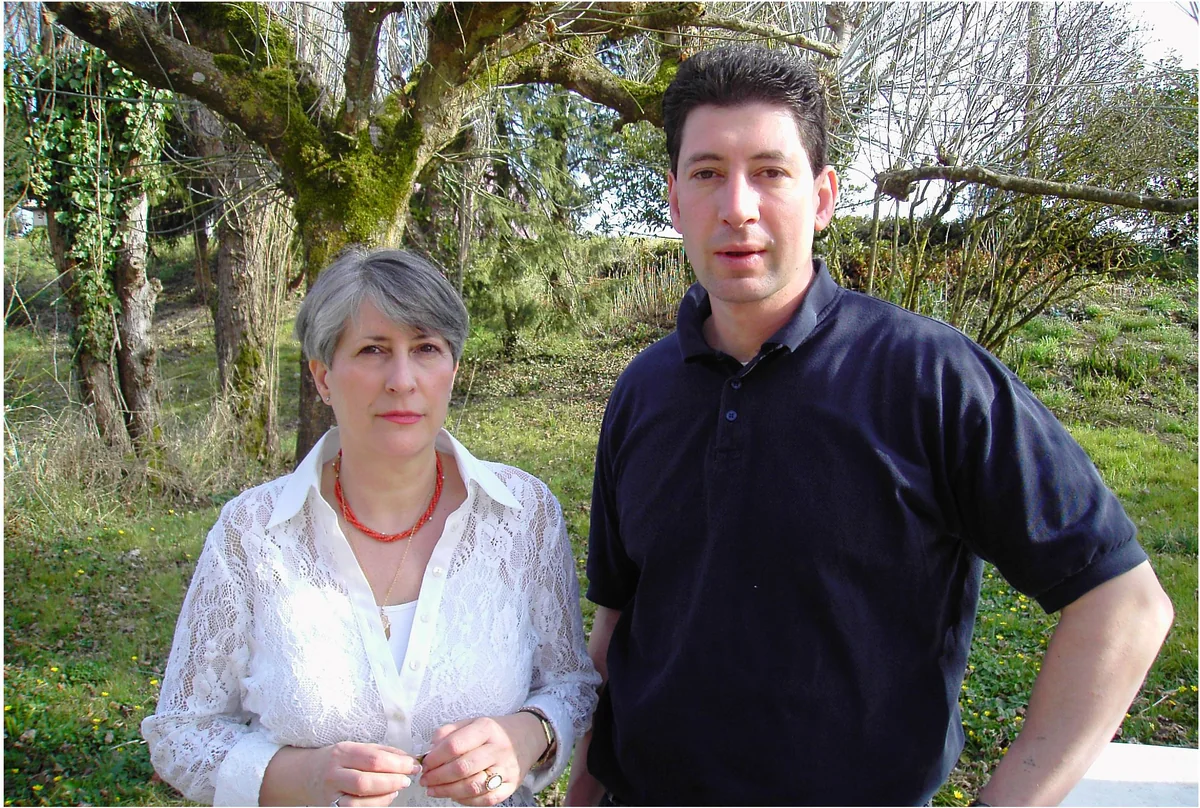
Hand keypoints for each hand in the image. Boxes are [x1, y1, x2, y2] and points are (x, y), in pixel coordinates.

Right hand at [303, 742, 419, 806]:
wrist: (306, 774)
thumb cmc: (336, 760)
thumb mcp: (355, 748)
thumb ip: (382, 752)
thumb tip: (408, 758)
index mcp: (342, 752)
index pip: (373, 759)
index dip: (398, 764)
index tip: (413, 764)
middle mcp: (334, 773)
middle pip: (366, 781)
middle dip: (393, 781)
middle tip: (407, 779)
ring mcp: (331, 793)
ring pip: (360, 800)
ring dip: (385, 796)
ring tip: (396, 788)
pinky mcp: (332, 807)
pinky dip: (376, 805)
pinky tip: (385, 797)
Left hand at [420, 713, 545, 805]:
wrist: (527, 737)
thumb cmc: (494, 732)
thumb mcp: (473, 722)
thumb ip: (449, 731)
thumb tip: (431, 748)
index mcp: (487, 729)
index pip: (455, 745)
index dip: (435, 758)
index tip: (425, 764)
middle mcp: (499, 749)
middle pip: (463, 767)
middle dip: (438, 777)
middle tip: (425, 780)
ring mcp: (507, 769)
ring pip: (473, 786)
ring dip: (448, 791)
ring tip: (433, 790)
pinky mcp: (511, 786)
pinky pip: (485, 799)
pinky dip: (465, 800)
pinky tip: (453, 795)